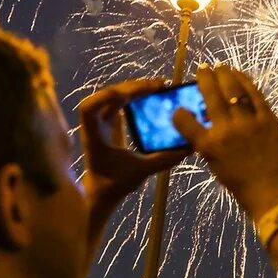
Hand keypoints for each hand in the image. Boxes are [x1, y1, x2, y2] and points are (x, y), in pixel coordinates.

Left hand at [78, 79, 186, 207]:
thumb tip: (188, 148)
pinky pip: (121, 101)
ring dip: (135, 88)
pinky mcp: (110, 122)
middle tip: (159, 86)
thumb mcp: (140, 172)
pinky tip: (152, 93)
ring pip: (115, 95)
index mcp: (94, 136)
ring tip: (159, 86)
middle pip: (107, 95)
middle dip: (132, 88)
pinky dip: (135, 95)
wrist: (101, 192)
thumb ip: (163, 160)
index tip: (126, 95)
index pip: (88, 109)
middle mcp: (95, 124)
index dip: (103, 98)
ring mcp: (101, 121)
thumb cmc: (113, 184)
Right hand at [173, 65, 277, 219]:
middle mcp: (226, 130)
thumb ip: (211, 146)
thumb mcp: (219, 168)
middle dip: (205, 78)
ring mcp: (248, 122)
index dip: (179, 114)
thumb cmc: (245, 188)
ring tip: (221, 67)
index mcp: (210, 146)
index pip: (185, 123)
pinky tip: (240, 75)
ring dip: (225, 74)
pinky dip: (246, 82)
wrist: (276, 196)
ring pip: (233, 90)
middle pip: (212, 96)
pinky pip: (255, 95)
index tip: (178, 109)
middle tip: (202, 68)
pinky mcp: (268, 119)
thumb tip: (209, 127)